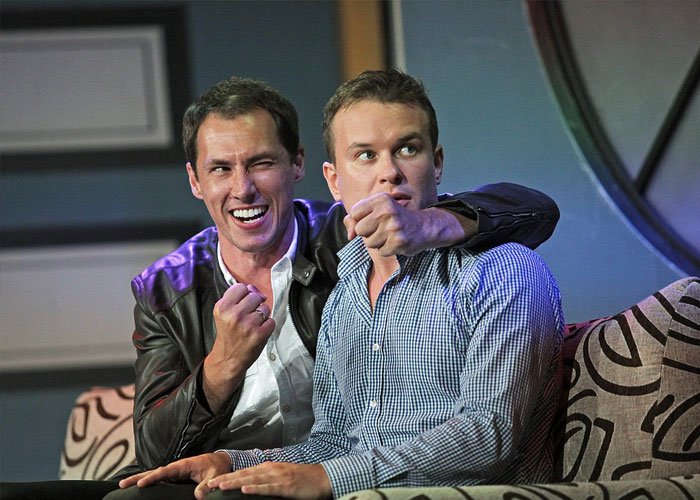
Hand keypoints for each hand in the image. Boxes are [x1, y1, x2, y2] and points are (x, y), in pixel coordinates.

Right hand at [118, 452, 230, 489]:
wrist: (220, 462)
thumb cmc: (217, 467)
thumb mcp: (214, 476)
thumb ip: (206, 485)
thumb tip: (198, 496)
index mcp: (184, 465)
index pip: (165, 471)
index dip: (152, 478)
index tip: (140, 484)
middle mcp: (176, 467)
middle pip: (154, 472)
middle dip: (137, 477)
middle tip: (121, 484)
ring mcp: (174, 472)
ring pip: (154, 475)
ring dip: (139, 479)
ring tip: (123, 485)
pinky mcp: (175, 477)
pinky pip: (159, 479)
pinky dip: (148, 481)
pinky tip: (138, 487)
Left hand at [201, 462, 331, 499]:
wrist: (323, 478)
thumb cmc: (303, 479)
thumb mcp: (281, 477)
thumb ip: (266, 479)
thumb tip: (250, 484)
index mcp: (269, 468)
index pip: (244, 472)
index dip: (228, 476)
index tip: (213, 482)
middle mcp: (271, 470)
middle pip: (244, 474)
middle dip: (226, 479)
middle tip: (209, 485)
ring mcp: (278, 477)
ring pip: (252, 479)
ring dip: (235, 482)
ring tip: (221, 486)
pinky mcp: (286, 486)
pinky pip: (268, 488)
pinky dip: (255, 488)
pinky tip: (245, 489)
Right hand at [203, 283, 274, 411]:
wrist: (228, 359)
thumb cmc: (228, 334)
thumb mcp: (224, 314)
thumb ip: (236, 298)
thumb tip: (253, 288)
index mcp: (222, 307)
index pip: (241, 287)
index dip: (245, 294)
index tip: (243, 303)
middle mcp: (234, 315)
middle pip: (255, 296)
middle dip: (255, 304)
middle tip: (248, 316)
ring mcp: (247, 325)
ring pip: (265, 308)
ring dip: (262, 316)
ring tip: (252, 325)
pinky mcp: (259, 334)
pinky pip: (271, 321)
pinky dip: (267, 326)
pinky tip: (258, 332)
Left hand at [345, 193, 471, 255]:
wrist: (423, 226)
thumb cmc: (395, 218)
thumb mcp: (376, 210)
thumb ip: (356, 219)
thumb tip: (349, 235)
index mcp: (381, 199)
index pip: (354, 213)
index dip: (359, 220)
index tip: (370, 219)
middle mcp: (387, 211)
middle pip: (360, 230)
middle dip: (368, 232)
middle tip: (381, 228)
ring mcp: (393, 227)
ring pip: (369, 242)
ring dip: (378, 242)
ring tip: (389, 235)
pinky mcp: (398, 242)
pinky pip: (380, 251)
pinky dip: (386, 249)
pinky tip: (395, 241)